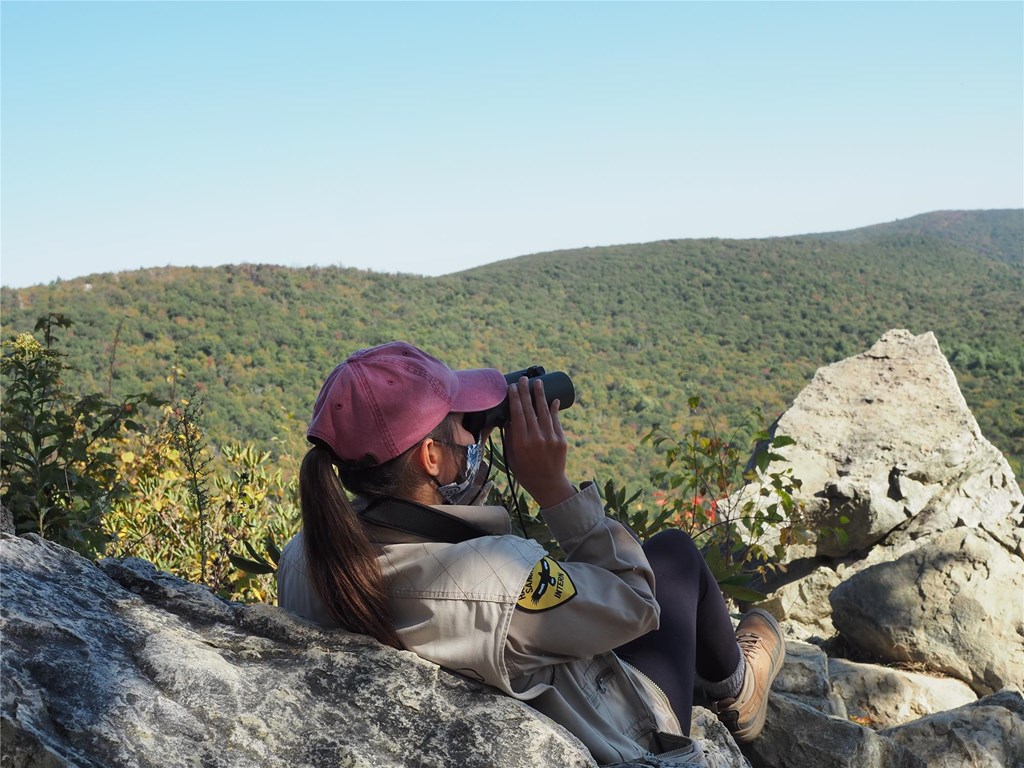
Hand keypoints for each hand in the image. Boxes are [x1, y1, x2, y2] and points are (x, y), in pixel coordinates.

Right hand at [504, 377, 575, 508]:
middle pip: (530, 410)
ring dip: (540, 396)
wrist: (548, 484)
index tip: (512, 387)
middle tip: (523, 379)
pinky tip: (552, 400)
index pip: (517, 414)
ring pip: (544, 412)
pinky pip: (556, 421)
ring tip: (538, 383)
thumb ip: (510, 437)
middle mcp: (536, 438)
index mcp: (521, 443)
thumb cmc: (525, 471)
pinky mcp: (561, 440)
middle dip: (526, 392)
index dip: (515, 399)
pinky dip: (554, 410)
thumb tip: (508, 418)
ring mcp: (551, 439)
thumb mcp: (512, 456)